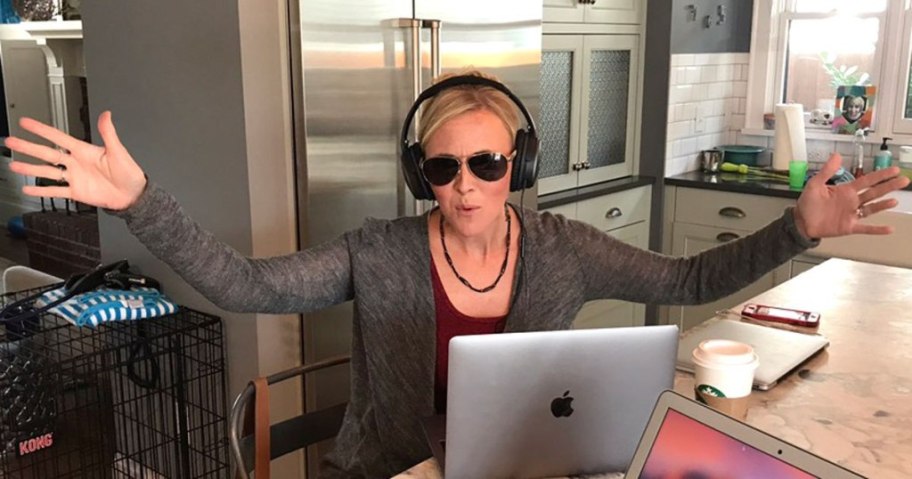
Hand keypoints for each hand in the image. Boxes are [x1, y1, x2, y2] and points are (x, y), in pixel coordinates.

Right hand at [5, 112, 146, 210]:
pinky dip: (41, 190)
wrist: (133, 195)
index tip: (26, 122)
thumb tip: (107, 114)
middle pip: (47, 153)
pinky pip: (55, 191)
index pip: (59, 137)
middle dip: (28, 147)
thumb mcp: (119, 151)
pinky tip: (28, 189)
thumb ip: (109, 134)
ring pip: (47, 172)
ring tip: (14, 164)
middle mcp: (76, 163)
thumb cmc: (129, 173)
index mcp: (84, 151)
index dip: (42, 130)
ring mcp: (74, 177)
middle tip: (11, 141)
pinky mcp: (76, 192)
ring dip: (30, 168)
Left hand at [794, 152, 909, 237]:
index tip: (894, 170)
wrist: (801, 222)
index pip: (867, 180)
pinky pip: (865, 228)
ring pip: (872, 208)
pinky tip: (889, 229)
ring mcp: (852, 214)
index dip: (880, 175)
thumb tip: (837, 155)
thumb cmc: (808, 203)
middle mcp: (852, 201)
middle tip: (904, 180)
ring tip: (894, 201)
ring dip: (883, 205)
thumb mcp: (815, 184)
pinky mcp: (849, 227)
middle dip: (889, 186)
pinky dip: (877, 229)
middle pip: (874, 192)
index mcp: (846, 190)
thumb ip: (827, 171)